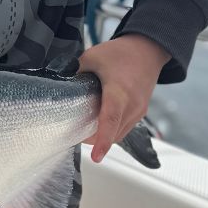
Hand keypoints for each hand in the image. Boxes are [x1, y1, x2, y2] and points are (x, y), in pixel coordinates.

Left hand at [77, 34, 169, 162]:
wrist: (147, 49)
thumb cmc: (120, 53)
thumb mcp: (91, 57)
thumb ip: (74, 73)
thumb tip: (59, 86)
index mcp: (119, 92)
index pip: (110, 120)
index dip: (103, 140)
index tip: (96, 157)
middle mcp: (132, 105)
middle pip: (112, 132)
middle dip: (93, 139)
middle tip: (74, 133)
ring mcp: (139, 111)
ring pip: (119, 134)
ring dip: (103, 136)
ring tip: (85, 127)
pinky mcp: (140, 112)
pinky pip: (124, 128)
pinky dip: (111, 130)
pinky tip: (99, 121)